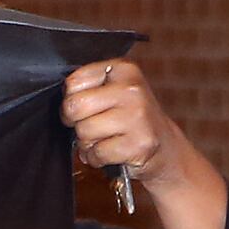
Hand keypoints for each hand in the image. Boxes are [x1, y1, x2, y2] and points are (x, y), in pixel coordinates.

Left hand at [62, 58, 228, 228]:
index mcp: (123, 69)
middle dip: (76, 123)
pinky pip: (97, 153)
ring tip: (105, 140)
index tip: (85, 108)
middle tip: (91, 126)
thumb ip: (89, 88)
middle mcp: (132, 89)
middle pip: (75, 107)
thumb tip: (63, 101)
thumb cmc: (131, 119)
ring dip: (88, 143)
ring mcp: (137, 116)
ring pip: (84, 132)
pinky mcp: (139, 144)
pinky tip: (111, 153)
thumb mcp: (114, 91)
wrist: (165, 147)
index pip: (73, 82)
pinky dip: (97, 159)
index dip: (71, 100)